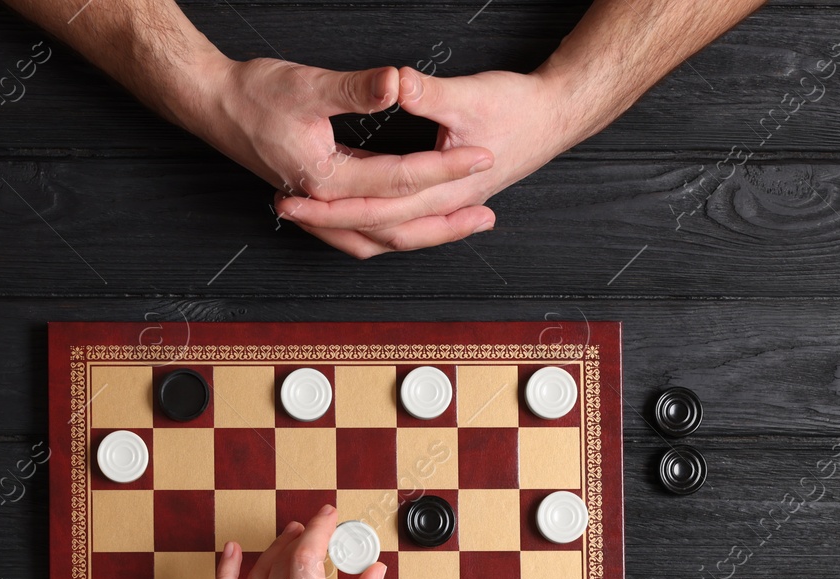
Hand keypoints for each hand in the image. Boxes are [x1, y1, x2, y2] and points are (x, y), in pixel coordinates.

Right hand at [187, 57, 493, 207]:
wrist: (210, 105)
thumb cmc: (252, 94)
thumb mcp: (308, 85)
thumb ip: (356, 89)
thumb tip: (397, 82)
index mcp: (326, 180)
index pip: (400, 179)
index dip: (445, 167)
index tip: (480, 155)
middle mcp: (323, 204)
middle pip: (395, 228)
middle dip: (444, 223)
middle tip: (486, 215)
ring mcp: (317, 209)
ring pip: (378, 240)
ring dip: (420, 237)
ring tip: (459, 229)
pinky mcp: (315, 204)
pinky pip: (358, 234)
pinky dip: (388, 235)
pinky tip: (409, 226)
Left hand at [212, 506, 386, 578]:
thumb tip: (373, 568)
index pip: (307, 560)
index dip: (320, 530)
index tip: (330, 516)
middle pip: (281, 563)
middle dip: (301, 537)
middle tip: (318, 528)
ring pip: (255, 577)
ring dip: (274, 550)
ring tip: (292, 537)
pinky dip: (227, 573)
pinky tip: (236, 551)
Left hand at [274, 67, 577, 257]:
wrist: (556, 115)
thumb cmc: (518, 105)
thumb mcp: (469, 94)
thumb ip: (426, 92)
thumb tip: (394, 81)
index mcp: (445, 191)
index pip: (377, 208)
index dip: (332, 204)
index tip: (294, 191)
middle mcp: (444, 210)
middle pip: (375, 232)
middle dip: (327, 222)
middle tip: (283, 206)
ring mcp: (448, 210)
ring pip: (388, 237)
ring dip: (347, 228)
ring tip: (306, 216)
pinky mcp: (447, 201)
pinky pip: (403, 225)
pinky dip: (373, 224)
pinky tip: (353, 214)